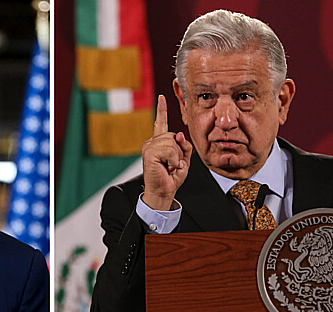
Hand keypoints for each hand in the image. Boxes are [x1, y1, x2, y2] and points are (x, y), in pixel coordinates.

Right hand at [141, 95, 192, 209]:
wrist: (163, 192)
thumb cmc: (171, 178)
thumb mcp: (184, 159)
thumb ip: (184, 146)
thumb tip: (179, 134)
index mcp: (159, 143)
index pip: (161, 123)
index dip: (162, 110)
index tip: (162, 97)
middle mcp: (151, 143)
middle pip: (173, 135)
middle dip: (179, 150)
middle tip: (172, 164)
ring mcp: (148, 146)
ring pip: (172, 142)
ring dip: (176, 157)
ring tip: (169, 166)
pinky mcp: (149, 152)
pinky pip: (169, 150)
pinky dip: (173, 160)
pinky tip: (167, 167)